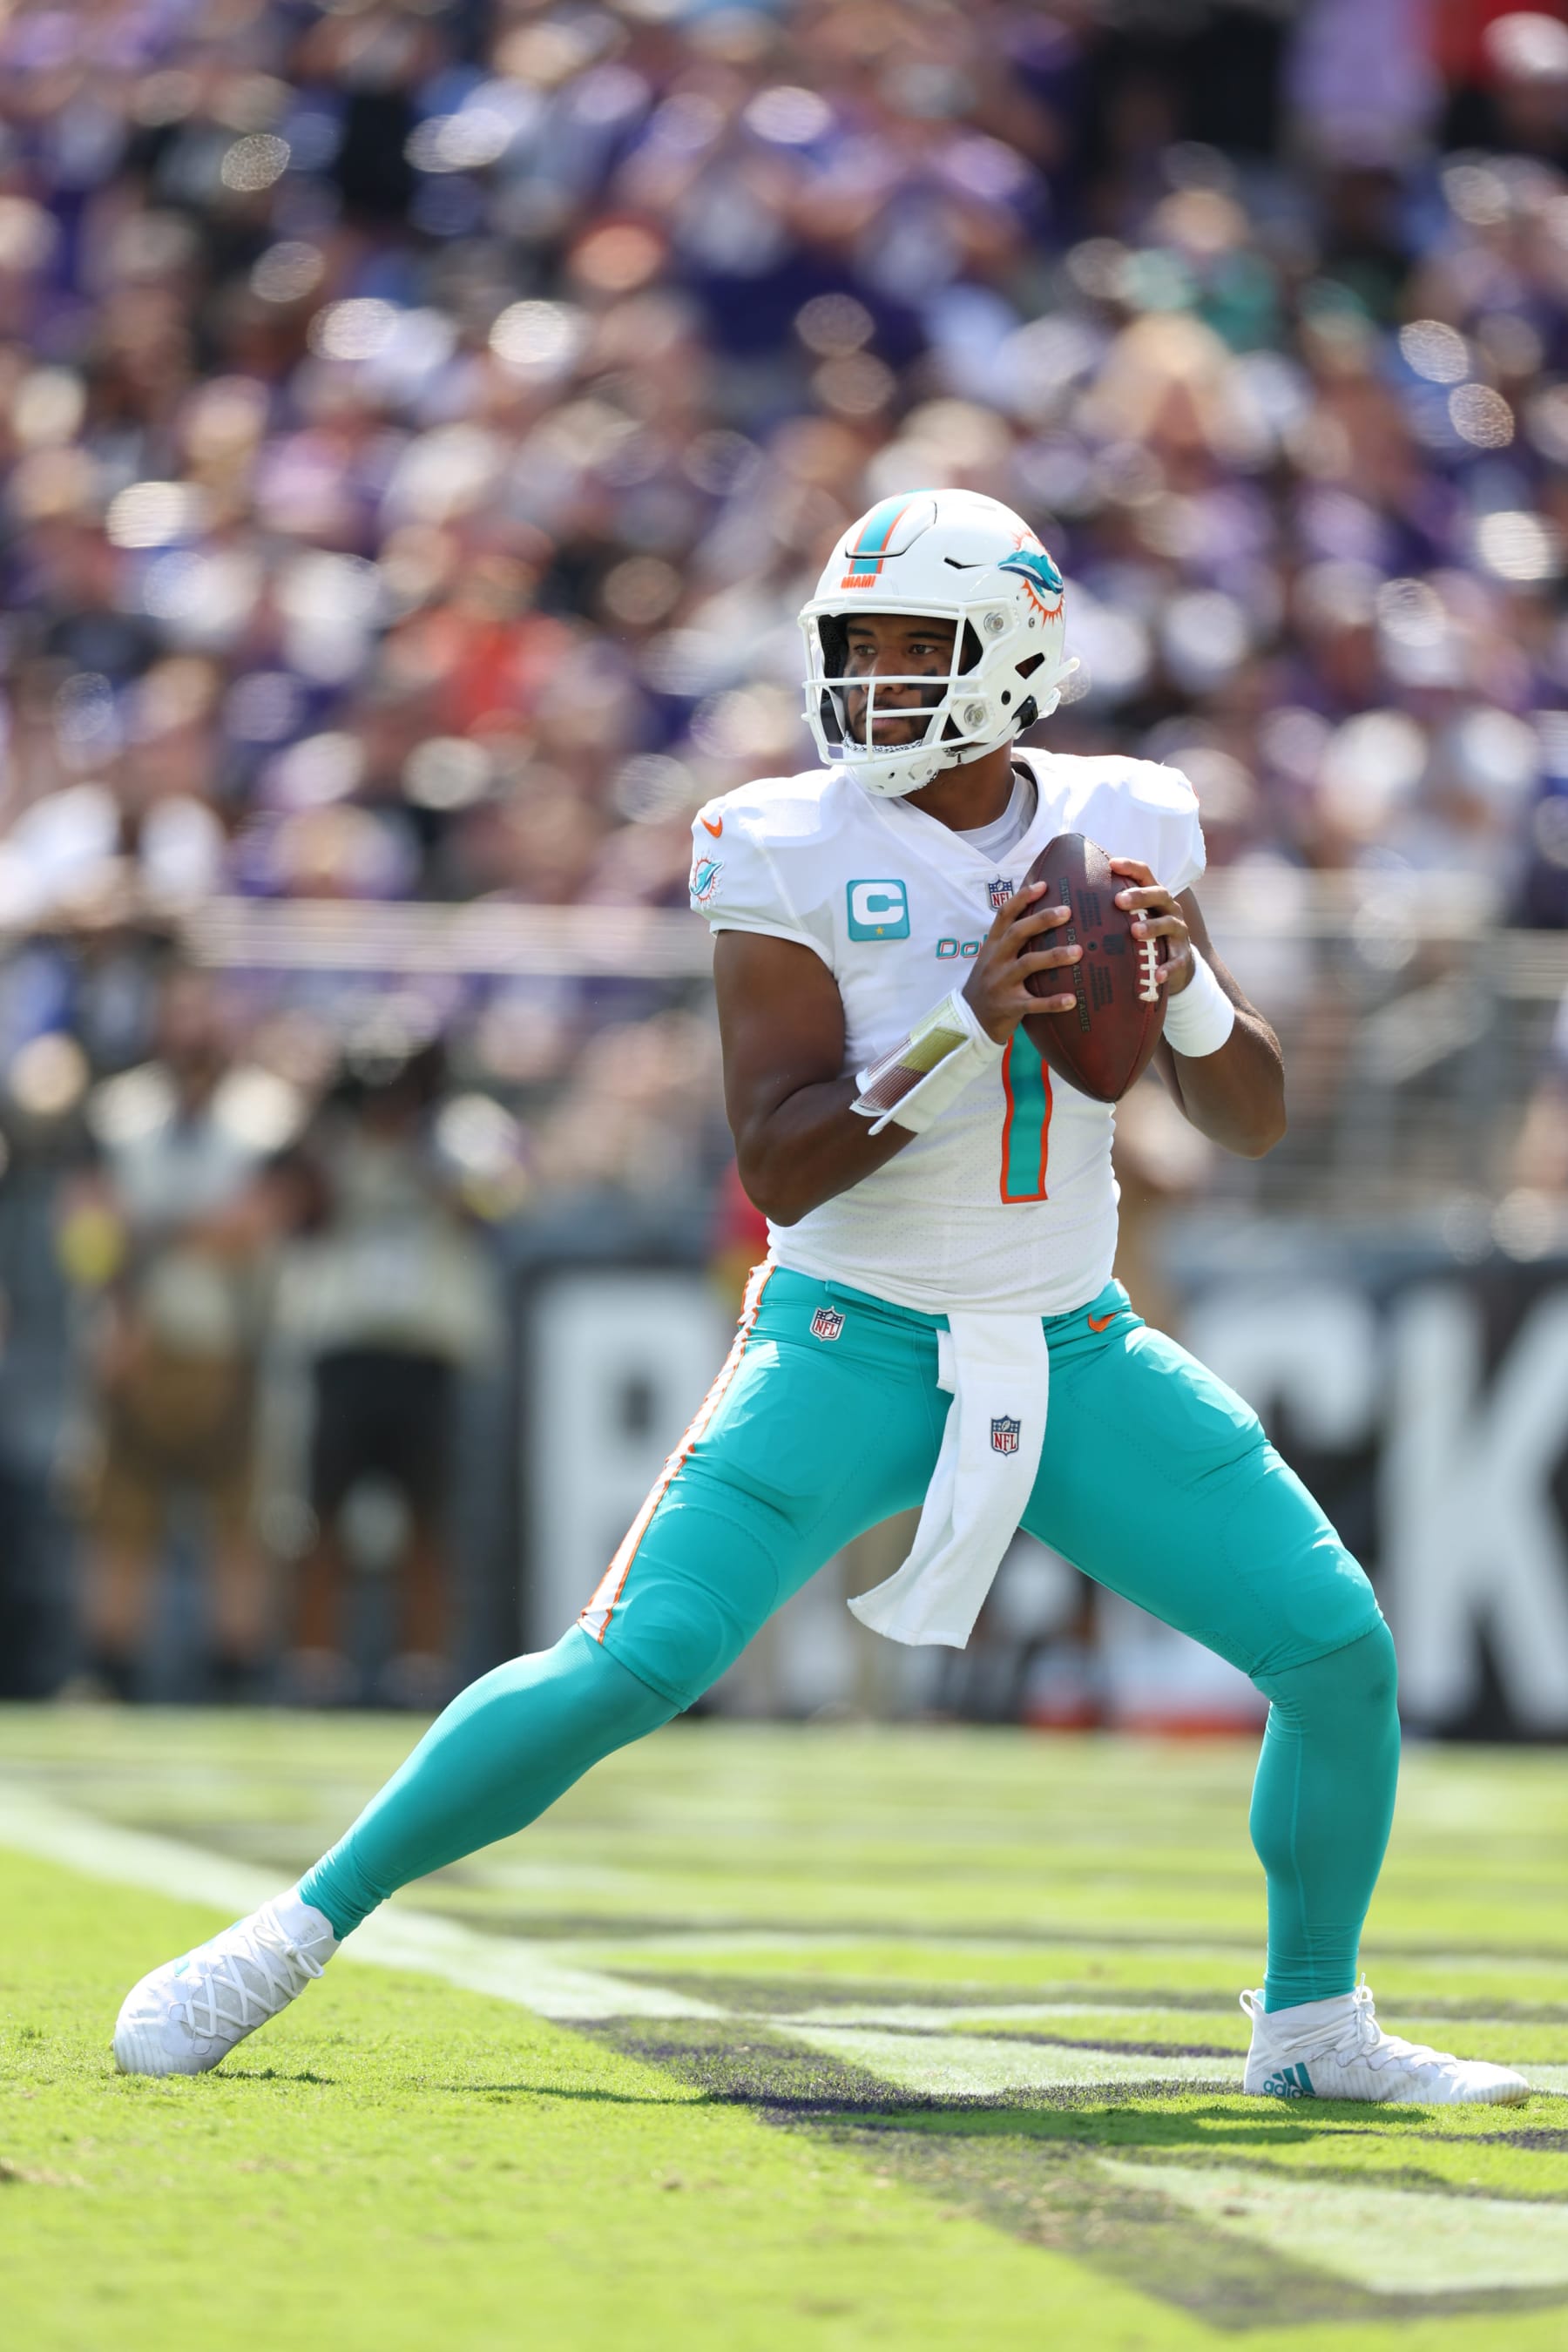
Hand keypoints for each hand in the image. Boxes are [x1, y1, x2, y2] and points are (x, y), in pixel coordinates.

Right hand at [962, 882, 1080, 1042]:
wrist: (969, 1019)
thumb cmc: (989, 982)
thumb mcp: (992, 957)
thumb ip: (1011, 939)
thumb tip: (1042, 912)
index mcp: (993, 945)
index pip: (1004, 915)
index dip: (1022, 898)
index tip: (1043, 885)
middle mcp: (995, 960)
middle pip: (1017, 933)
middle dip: (1042, 920)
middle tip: (1067, 912)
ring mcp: (1001, 983)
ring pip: (1027, 965)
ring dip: (1054, 957)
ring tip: (1079, 951)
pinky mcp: (1009, 1006)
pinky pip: (1033, 1004)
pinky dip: (1053, 1002)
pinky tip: (1072, 999)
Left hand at [1110, 859, 1193, 996]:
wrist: (1176, 962)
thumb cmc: (1144, 934)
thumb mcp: (1132, 917)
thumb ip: (1112, 906)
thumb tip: (1070, 894)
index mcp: (1154, 896)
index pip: (1145, 874)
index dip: (1130, 867)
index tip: (1111, 864)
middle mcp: (1169, 908)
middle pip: (1159, 894)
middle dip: (1140, 896)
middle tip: (1118, 900)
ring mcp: (1178, 931)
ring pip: (1169, 924)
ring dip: (1152, 927)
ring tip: (1135, 931)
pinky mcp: (1183, 956)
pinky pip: (1178, 961)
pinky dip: (1168, 967)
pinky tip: (1157, 975)